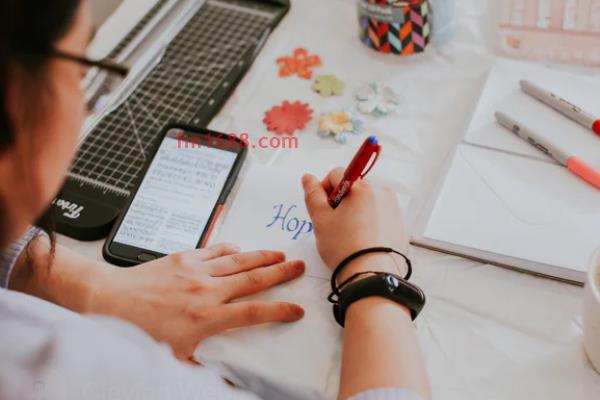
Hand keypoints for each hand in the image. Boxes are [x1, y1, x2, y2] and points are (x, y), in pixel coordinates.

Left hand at [89, 245, 304, 359]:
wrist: (110, 300)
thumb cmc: (140, 330)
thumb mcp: (174, 358)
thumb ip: (204, 367)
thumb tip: (227, 383)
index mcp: (207, 317)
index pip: (255, 312)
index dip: (280, 310)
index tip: (296, 309)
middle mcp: (207, 290)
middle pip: (254, 279)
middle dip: (280, 273)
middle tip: (298, 267)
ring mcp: (197, 270)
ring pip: (239, 260)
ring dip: (263, 256)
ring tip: (280, 253)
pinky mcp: (184, 257)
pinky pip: (215, 250)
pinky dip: (230, 248)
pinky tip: (240, 248)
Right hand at [302, 168, 407, 281]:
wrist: (372, 275)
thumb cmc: (345, 248)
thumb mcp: (320, 219)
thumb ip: (312, 194)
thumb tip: (308, 178)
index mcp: (362, 187)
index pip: (336, 174)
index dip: (323, 191)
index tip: (323, 210)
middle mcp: (382, 192)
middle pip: (352, 187)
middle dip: (341, 201)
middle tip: (335, 224)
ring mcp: (393, 207)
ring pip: (365, 201)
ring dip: (354, 211)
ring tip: (349, 234)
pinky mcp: (399, 223)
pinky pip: (378, 214)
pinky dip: (368, 221)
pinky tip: (362, 239)